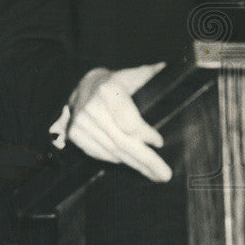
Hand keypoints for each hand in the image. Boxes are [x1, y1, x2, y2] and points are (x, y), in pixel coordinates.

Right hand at [66, 63, 170, 181]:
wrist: (83, 84)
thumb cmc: (115, 81)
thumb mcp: (133, 74)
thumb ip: (151, 74)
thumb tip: (170, 69)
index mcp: (108, 91)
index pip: (130, 122)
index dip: (145, 135)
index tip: (160, 143)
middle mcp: (91, 109)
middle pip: (123, 142)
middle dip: (147, 161)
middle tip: (165, 175)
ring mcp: (80, 124)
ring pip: (113, 151)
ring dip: (136, 165)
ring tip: (155, 174)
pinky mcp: (74, 135)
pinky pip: (100, 154)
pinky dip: (118, 160)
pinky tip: (133, 164)